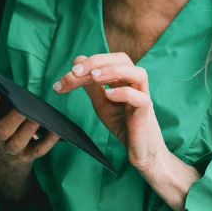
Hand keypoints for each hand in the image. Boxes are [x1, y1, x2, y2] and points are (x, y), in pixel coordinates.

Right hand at [0, 83, 59, 166]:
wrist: (5, 161)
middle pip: (2, 131)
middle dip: (11, 120)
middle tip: (21, 108)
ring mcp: (13, 149)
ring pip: (19, 142)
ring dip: (28, 130)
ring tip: (37, 118)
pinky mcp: (28, 156)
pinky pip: (38, 151)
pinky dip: (48, 141)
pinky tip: (56, 130)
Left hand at [53, 53, 167, 172]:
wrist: (140, 150)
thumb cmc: (123, 124)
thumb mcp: (102, 103)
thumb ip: (91, 86)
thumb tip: (76, 66)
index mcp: (124, 79)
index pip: (107, 61)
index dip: (87, 64)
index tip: (66, 77)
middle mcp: (135, 84)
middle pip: (123, 60)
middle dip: (98, 61)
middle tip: (76, 71)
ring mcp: (142, 97)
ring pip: (138, 74)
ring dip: (114, 71)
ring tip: (93, 77)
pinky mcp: (145, 113)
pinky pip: (140, 98)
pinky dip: (124, 93)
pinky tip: (108, 95)